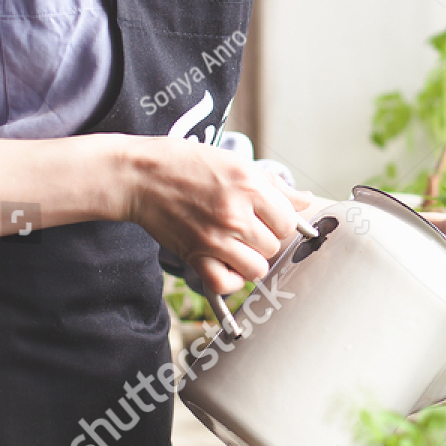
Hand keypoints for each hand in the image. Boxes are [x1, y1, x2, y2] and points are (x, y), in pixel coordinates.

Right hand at [123, 137, 312, 296]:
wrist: (140, 175)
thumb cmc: (187, 164)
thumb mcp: (236, 162)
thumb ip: (274, 185)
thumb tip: (304, 200)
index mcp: (250, 186)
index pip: (288, 221)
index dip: (280, 221)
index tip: (266, 217)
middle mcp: (235, 214)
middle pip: (274, 246)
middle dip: (265, 239)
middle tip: (247, 228)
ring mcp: (215, 237)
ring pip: (257, 269)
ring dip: (251, 261)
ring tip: (237, 246)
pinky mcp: (195, 255)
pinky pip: (226, 284)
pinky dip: (230, 279)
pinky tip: (225, 263)